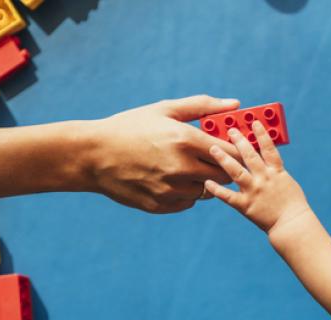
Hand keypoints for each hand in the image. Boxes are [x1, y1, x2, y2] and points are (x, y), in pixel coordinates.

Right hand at [80, 95, 241, 213]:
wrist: (92, 155)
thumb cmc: (130, 127)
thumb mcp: (165, 110)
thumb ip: (204, 106)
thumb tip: (236, 105)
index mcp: (186, 140)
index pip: (231, 153)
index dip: (238, 151)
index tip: (236, 148)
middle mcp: (182, 168)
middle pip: (225, 175)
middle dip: (224, 167)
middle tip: (213, 158)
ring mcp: (172, 189)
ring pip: (207, 190)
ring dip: (204, 180)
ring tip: (186, 167)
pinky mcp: (161, 205)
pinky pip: (188, 202)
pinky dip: (186, 192)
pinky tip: (171, 178)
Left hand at [204, 121, 309, 234]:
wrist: (292, 224)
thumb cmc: (292, 204)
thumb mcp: (287, 181)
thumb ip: (275, 169)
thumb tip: (265, 156)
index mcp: (276, 171)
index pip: (268, 148)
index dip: (261, 133)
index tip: (254, 121)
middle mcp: (264, 178)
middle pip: (249, 155)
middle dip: (238, 140)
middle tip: (229, 130)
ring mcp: (254, 191)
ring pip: (236, 171)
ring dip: (223, 159)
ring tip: (213, 148)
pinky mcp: (246, 205)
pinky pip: (228, 196)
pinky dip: (217, 189)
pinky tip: (206, 182)